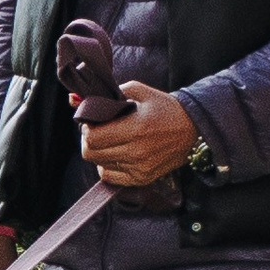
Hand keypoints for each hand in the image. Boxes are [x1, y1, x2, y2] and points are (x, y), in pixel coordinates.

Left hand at [80, 78, 198, 190]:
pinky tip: (115, 155)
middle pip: (91, 153)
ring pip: (99, 165)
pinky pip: (111, 178)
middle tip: (95, 131)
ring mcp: (140, 168)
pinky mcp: (143, 178)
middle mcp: (137, 152)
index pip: (93, 137)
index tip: (91, 121)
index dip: (86, 128)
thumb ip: (110, 93)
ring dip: (98, 153)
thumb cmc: (165, 107)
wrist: (193, 128)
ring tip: (108, 142)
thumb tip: (76, 99)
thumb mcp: (140, 91)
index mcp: (136, 128)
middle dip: (88, 141)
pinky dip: (107, 167)